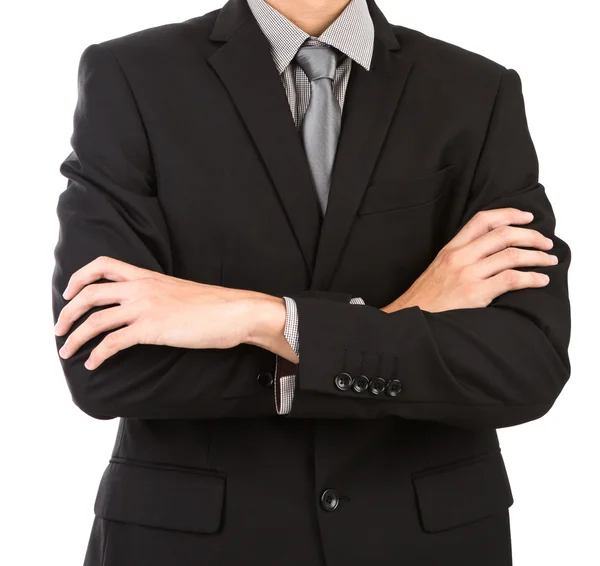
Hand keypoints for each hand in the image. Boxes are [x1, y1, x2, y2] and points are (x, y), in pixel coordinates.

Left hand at [54, 256, 289, 369]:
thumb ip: (158, 295)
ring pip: (95, 320)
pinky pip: (113, 342)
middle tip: (60, 328)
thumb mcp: (179, 291)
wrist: (235, 311)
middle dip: (68, 312)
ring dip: (75, 337)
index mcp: (147, 276)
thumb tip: (145, 309)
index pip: (104, 264)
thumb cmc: (214, 305)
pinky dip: (98, 354)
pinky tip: (93, 363)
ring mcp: (145, 308)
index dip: (80, 277)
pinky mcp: (151, 329)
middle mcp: (141, 288)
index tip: (70, 291)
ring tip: (67, 351)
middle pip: (90, 294)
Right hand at [382, 208, 556, 313]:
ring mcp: (467, 274)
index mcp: (450, 249)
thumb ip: (462, 256)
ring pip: (511, 255)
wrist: (411, 318)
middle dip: (531, 236)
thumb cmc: (427, 298)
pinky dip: (531, 278)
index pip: (482, 220)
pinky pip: (511, 279)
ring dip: (537, 256)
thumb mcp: (439, 268)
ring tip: (549, 260)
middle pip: (502, 234)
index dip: (508, 214)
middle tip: (546, 242)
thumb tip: (492, 251)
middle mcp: (459, 257)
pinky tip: (540, 281)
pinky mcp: (475, 293)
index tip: (527, 217)